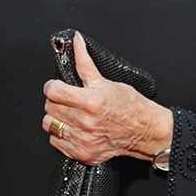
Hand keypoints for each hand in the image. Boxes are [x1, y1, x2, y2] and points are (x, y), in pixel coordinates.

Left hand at [43, 33, 172, 165]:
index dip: (52, 86)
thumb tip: (76, 42)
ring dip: (56, 118)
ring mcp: (83, 140)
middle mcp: (85, 122)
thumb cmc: (130, 106)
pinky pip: (56, 143)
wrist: (145, 131)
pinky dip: (61, 135)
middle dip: (55, 100)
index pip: (53, 91)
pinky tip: (73, 128)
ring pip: (49, 125)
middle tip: (66, 99)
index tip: (56, 86)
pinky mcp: (83, 153)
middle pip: (49, 107)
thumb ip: (85, 64)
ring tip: (69, 114)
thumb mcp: (107, 82)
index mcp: (90, 101)